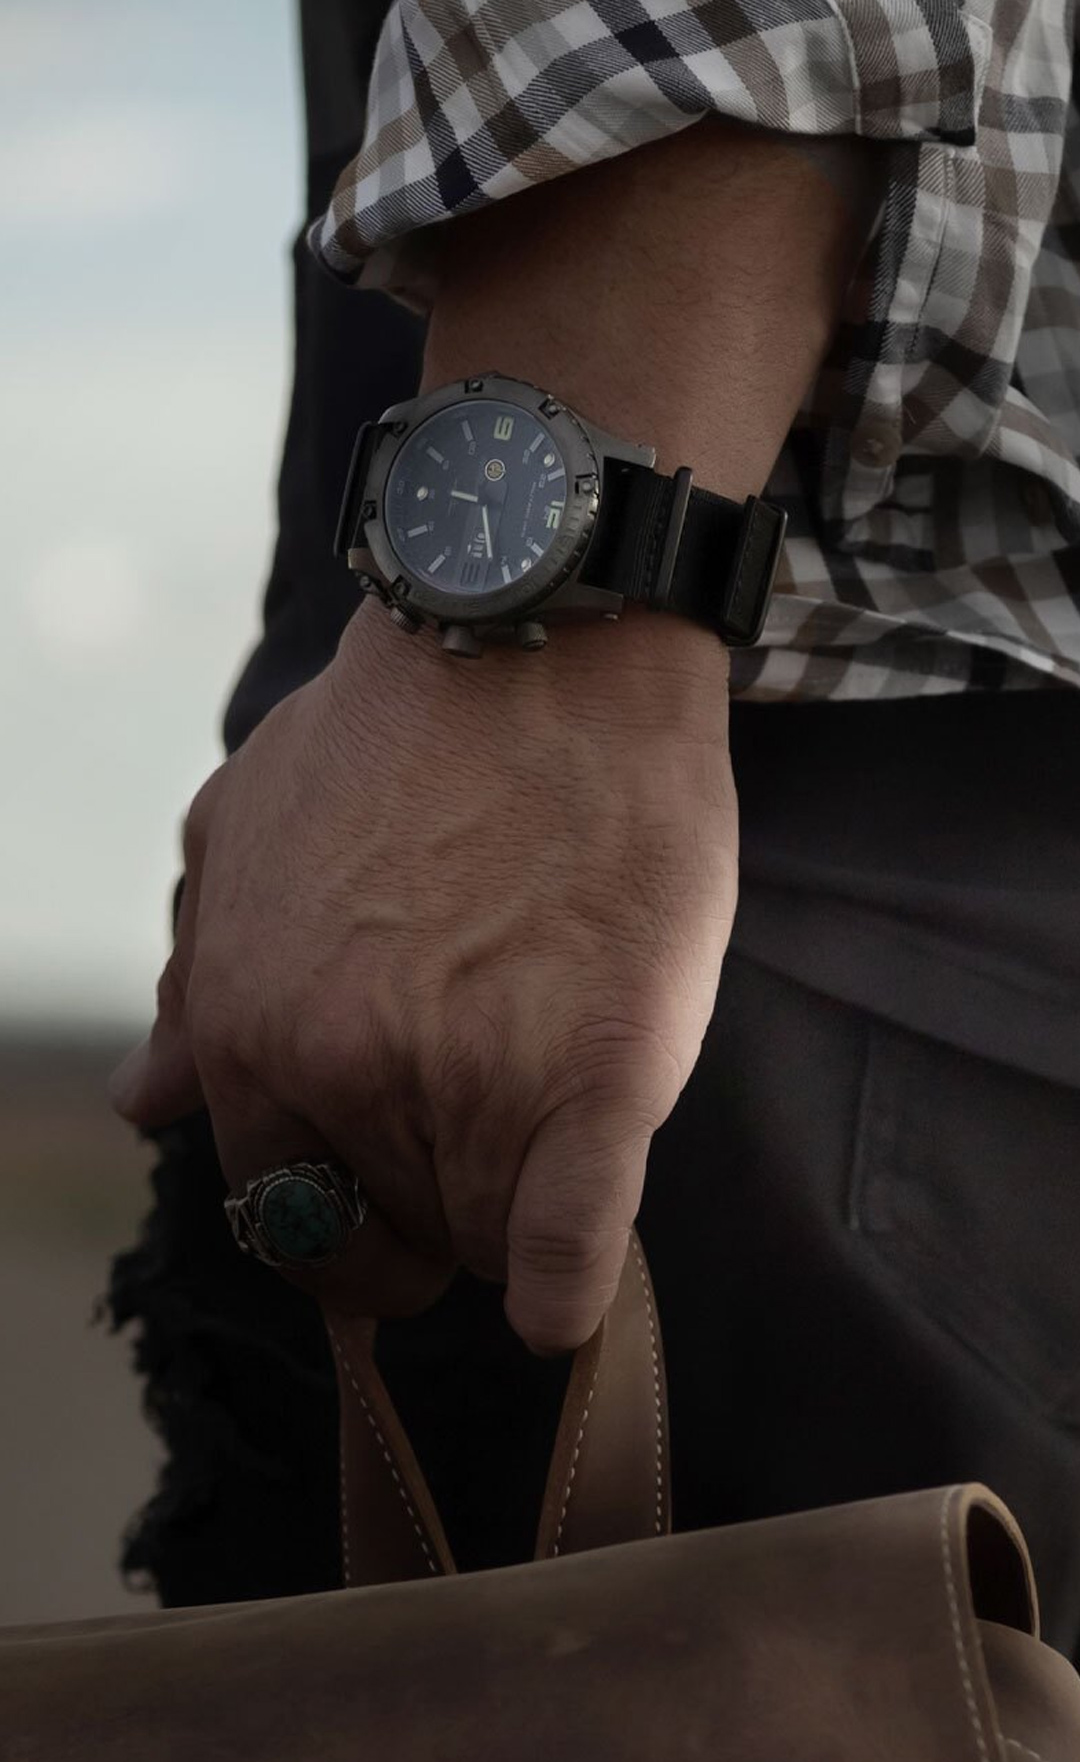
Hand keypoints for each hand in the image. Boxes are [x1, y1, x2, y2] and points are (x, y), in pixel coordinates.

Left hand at [109, 597, 738, 1352]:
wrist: (540, 646)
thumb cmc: (398, 731)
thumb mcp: (245, 833)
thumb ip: (193, 980)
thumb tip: (146, 1101)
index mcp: (247, 1026)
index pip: (286, 1211)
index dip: (349, 1207)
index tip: (399, 1181)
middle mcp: (339, 1069)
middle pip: (389, 1237)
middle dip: (430, 1205)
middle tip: (484, 1128)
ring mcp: (466, 1080)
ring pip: (482, 1241)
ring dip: (511, 1204)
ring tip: (548, 1101)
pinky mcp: (592, 1080)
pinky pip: (565, 1253)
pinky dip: (564, 1288)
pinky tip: (566, 1293)